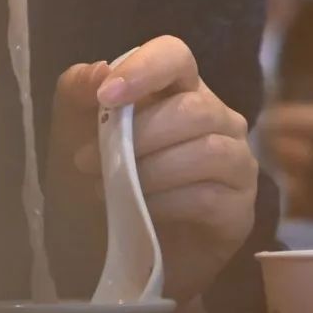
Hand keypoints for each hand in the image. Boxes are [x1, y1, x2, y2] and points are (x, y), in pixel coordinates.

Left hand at [47, 37, 257, 304]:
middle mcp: (217, 117)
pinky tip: (140, 212)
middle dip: (137, 135)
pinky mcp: (240, 208)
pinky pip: (209, 196)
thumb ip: (76, 95)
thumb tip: (97, 70)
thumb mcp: (73, 136)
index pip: (175, 56)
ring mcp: (236, 161)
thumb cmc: (99, 185)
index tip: (106, 96)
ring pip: (205, 150)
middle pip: (192, 108)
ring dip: (149, 170)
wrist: (118, 255)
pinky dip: (167, 201)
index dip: (144, 68)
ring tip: (108, 191)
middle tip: (88, 162)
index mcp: (178, 88)